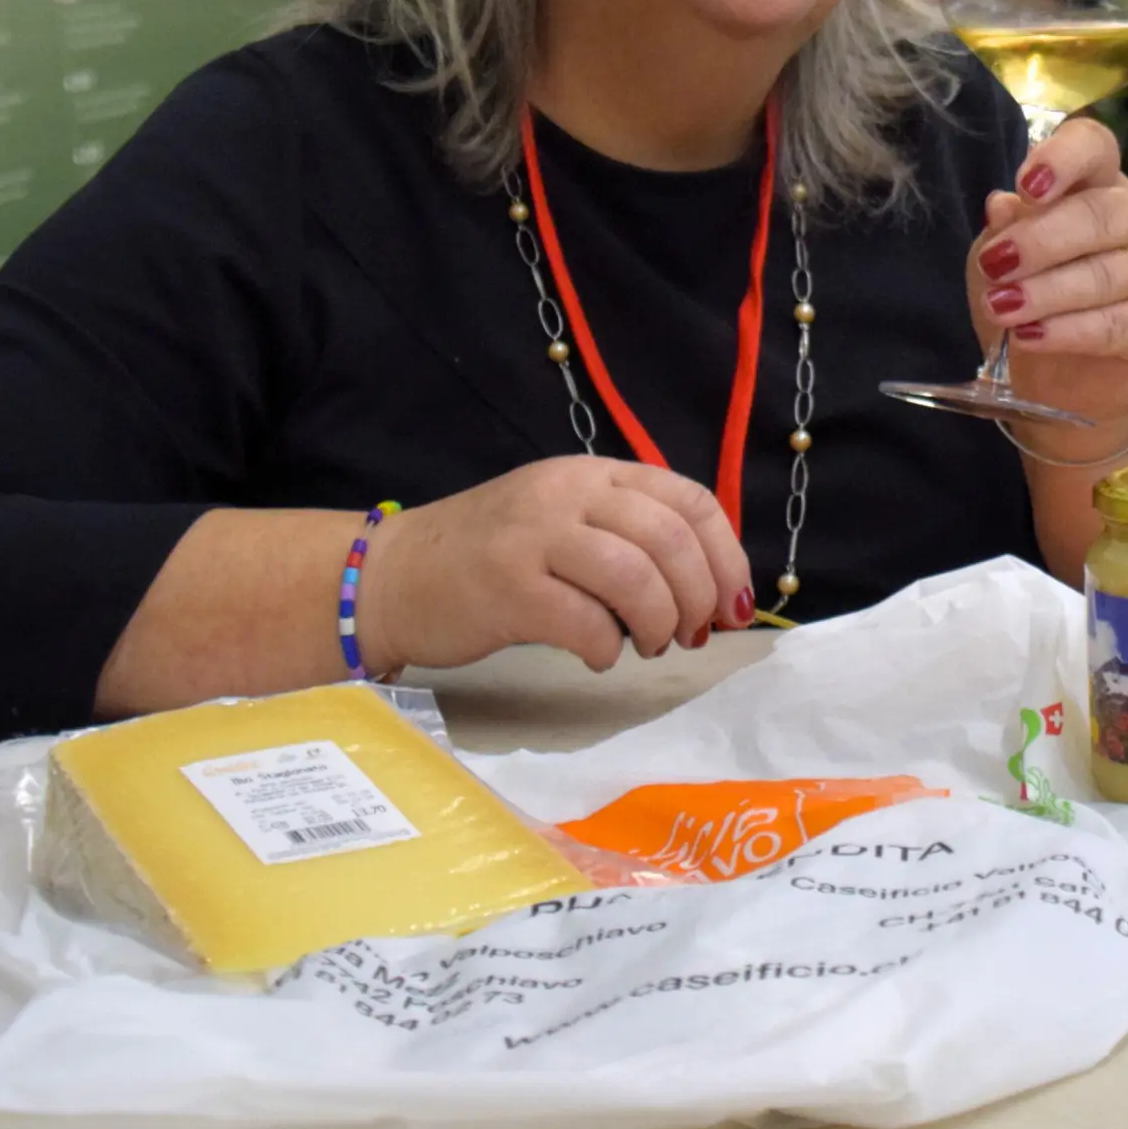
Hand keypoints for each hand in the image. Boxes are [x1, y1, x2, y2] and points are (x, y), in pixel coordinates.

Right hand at [362, 456, 750, 673]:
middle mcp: (567, 494)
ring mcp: (534, 536)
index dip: (726, 556)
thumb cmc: (491, 558)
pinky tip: (596, 655)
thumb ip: (631, 536)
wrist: (394, 576)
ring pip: (637, 578)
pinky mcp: (507, 588)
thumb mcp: (566, 522)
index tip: (734, 604)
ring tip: (646, 645)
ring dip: (658, 625)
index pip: (689, 500)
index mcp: (593, 473)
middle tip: (691, 635)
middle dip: (698, 598)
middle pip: (671, 540)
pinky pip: (586, 622)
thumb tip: (711, 590)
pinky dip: (605, 648)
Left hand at [971, 115, 1127, 434]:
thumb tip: (1002, 206)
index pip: (1092, 147)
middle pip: (1101, 214)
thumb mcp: (998, 260)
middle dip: (1042, 240)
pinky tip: (1029, 337)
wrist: (1059, 376)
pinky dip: (1067, 331)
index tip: (1027, 186)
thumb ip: (1002, 231)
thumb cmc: (1029, 299)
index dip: (1062, 159)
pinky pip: (1114, 323)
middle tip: (995, 265)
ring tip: (1002, 308)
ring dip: (1047, 291)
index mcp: (1094, 182)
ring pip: (1106, 273)